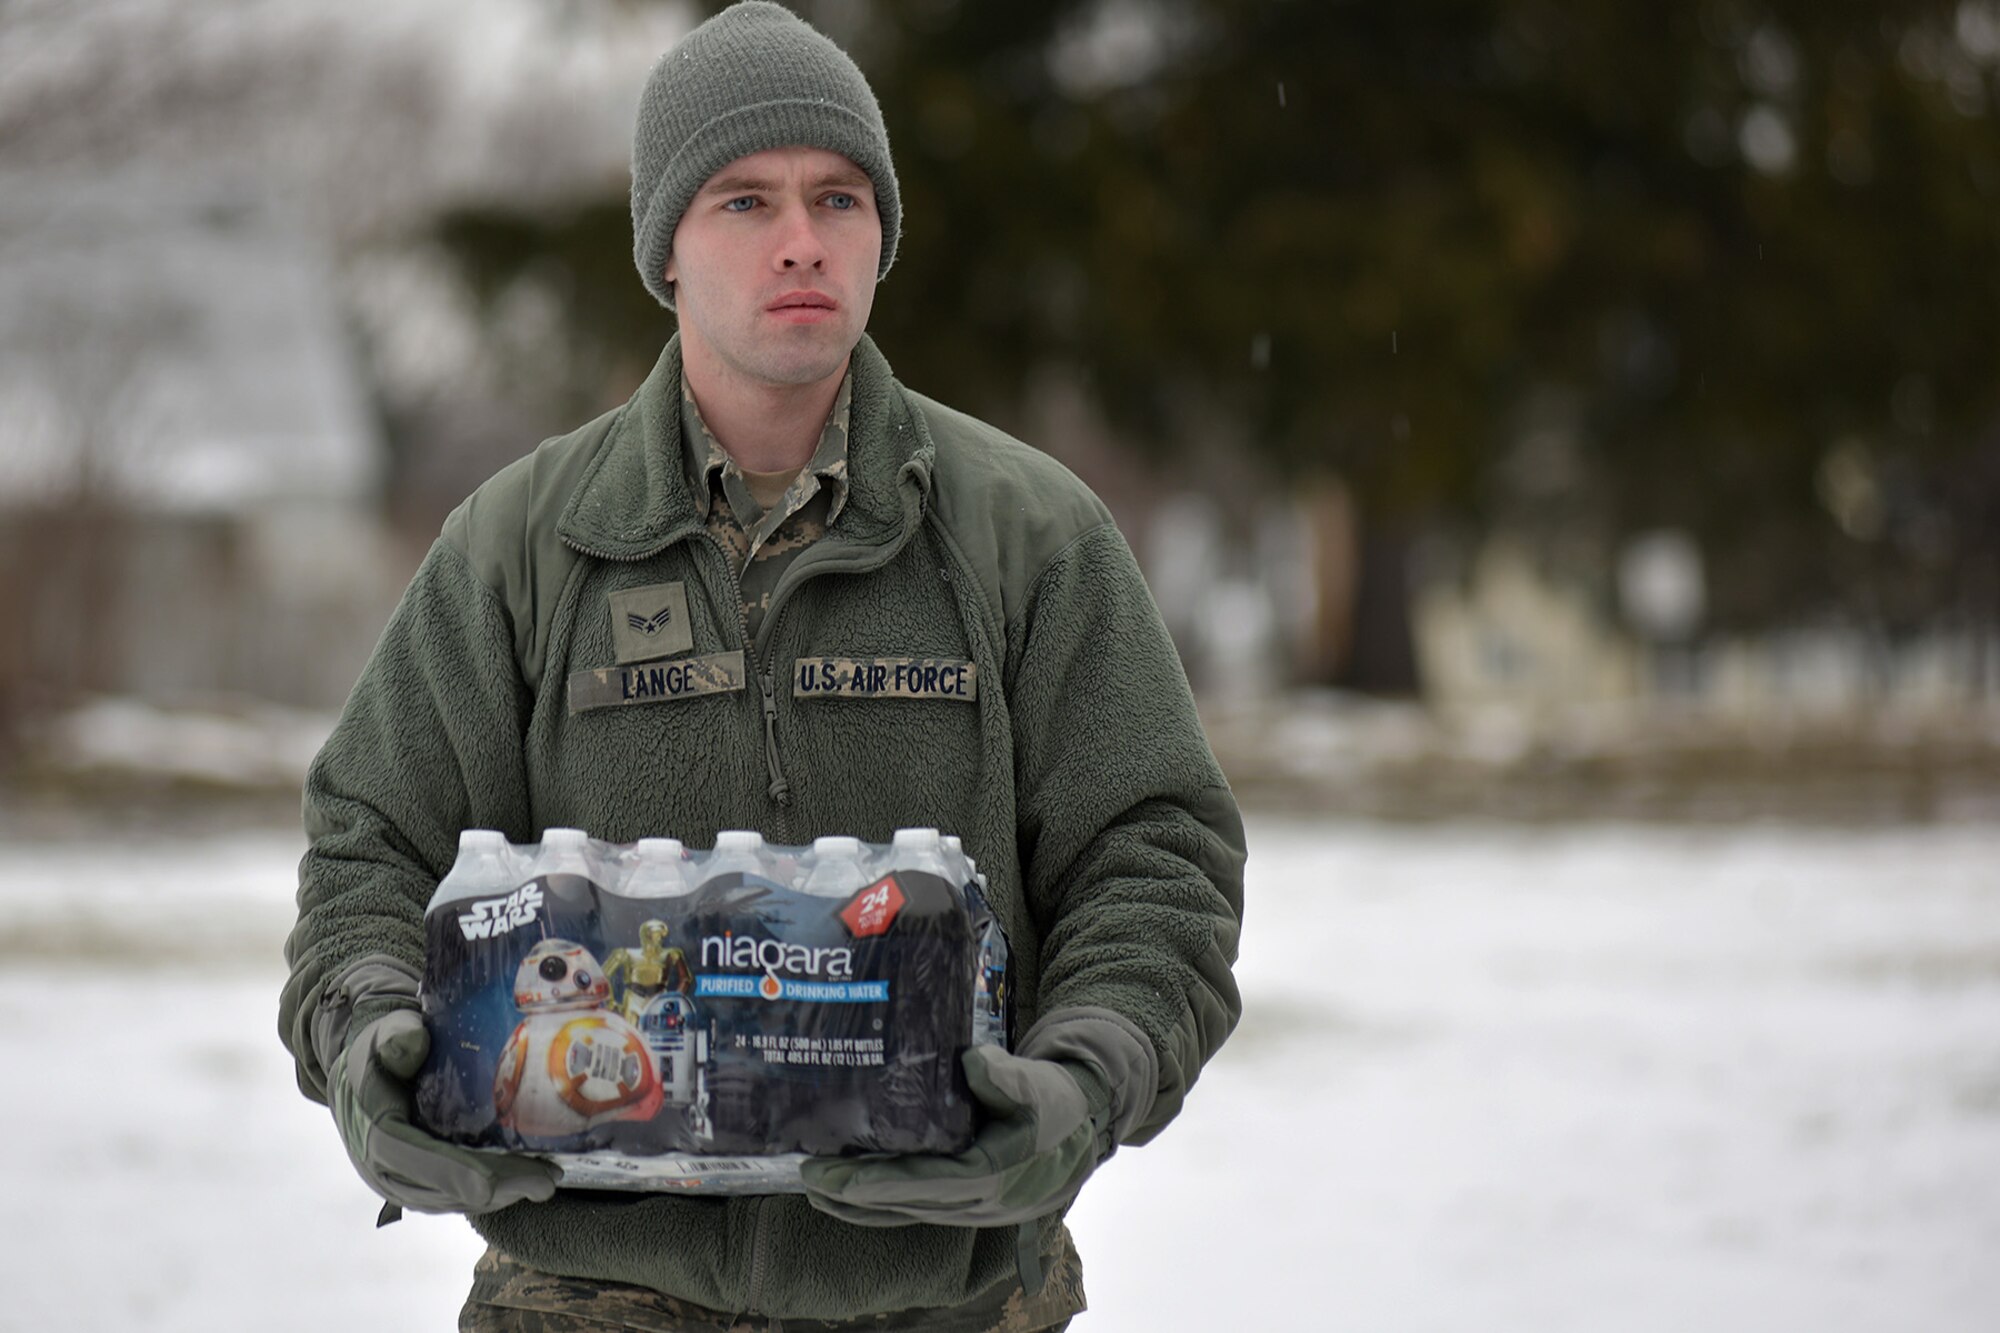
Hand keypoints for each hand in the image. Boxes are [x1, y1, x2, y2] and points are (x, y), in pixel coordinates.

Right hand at [330, 1008, 559, 1214]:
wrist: (369, 1073)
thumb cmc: (381, 1051)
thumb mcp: (384, 1035)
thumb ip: (396, 1037)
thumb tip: (414, 1040)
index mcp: (372, 1130)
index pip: (411, 1159)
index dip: (451, 1173)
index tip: (489, 1184)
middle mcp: (384, 1168)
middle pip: (443, 1188)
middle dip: (497, 1187)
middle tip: (544, 1181)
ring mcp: (402, 1183)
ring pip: (454, 1199)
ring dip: (502, 1193)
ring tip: (545, 1180)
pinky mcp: (420, 1186)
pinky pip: (458, 1197)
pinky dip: (494, 1192)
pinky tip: (527, 1179)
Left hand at [800, 1006, 1156, 1228]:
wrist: (1084, 1128)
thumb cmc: (1057, 1103)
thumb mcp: (1039, 1085)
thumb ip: (1007, 1077)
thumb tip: (973, 1060)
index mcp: (992, 1174)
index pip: (923, 1183)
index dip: (875, 1182)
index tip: (833, 1175)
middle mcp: (976, 1202)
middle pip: (904, 1203)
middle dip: (853, 1193)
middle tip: (806, 1175)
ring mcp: (970, 1208)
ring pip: (905, 1211)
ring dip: (859, 1203)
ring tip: (815, 1187)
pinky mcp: (965, 1202)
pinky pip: (915, 1207)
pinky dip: (881, 1203)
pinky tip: (852, 1193)